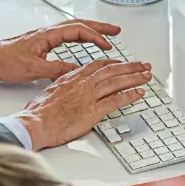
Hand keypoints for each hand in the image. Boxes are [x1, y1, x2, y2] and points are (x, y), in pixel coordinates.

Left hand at [0, 20, 122, 82]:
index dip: (95, 37)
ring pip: (74, 28)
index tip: (107, 46)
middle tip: (116, 32)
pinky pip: (67, 35)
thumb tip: (76, 71)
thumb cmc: (5, 62)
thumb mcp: (33, 69)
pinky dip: (80, 36)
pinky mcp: (43, 42)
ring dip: (91, 30)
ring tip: (106, 36)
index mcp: (48, 35)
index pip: (78, 30)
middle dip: (100, 27)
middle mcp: (48, 32)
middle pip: (80, 24)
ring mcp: (46, 36)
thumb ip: (56, 69)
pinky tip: (84, 42)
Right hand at [15, 59, 151, 149]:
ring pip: (117, 82)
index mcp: (73, 77)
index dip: (113, 63)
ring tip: (147, 76)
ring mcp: (90, 96)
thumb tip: (68, 92)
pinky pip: (116, 100)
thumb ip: (64, 88)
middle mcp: (83, 83)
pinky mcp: (94, 110)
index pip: (97, 65)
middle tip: (143, 65)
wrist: (37, 122)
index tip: (121, 63)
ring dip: (135, 78)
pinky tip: (139, 93)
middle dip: (130, 67)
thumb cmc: (39, 112)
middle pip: (112, 70)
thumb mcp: (51, 92)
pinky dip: (130, 95)